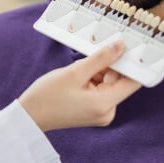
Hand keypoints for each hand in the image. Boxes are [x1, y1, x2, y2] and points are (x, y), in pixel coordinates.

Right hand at [18, 42, 140, 131]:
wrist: (30, 115)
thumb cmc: (47, 96)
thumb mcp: (74, 72)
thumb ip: (101, 59)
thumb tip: (120, 47)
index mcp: (105, 104)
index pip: (133, 82)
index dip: (133, 64)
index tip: (129, 48)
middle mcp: (107, 112)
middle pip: (119, 81)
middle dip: (106, 66)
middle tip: (88, 59)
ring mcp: (101, 113)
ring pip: (108, 83)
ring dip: (96, 72)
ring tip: (77, 72)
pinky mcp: (94, 111)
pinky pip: (100, 90)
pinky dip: (91, 79)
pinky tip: (76, 78)